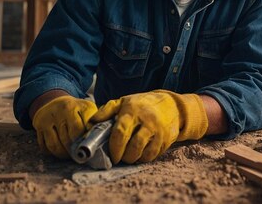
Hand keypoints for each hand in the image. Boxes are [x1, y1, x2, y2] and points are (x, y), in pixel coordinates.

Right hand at [32, 95, 96, 158]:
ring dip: (62, 154)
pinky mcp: (38, 125)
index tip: (87, 147)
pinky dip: (51, 152)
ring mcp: (48, 118)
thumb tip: (98, 137)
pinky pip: (44, 145)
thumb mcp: (87, 109)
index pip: (79, 130)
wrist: (54, 100)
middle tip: (78, 154)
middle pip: (67, 139)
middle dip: (73, 150)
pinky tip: (58, 150)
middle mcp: (60, 111)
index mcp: (75, 106)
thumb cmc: (75, 109)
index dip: (83, 142)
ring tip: (68, 154)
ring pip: (54, 144)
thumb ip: (96, 120)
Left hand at [90, 90, 207, 163]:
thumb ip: (107, 110)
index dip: (114, 147)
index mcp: (132, 110)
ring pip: (144, 153)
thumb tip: (91, 122)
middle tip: (119, 158)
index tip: (111, 154)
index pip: (120, 132)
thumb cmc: (142, 104)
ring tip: (128, 156)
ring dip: (134, 159)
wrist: (171, 105)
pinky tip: (140, 154)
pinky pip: (153, 155)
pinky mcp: (166, 139)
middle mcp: (147, 120)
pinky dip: (144, 158)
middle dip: (124, 156)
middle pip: (133, 146)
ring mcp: (158, 130)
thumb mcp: (124, 101)